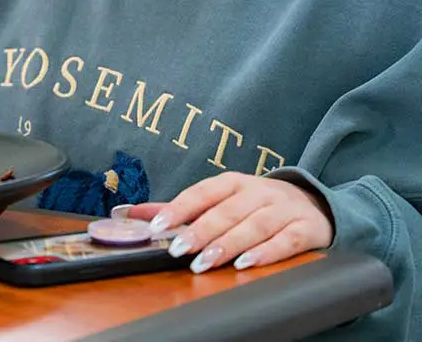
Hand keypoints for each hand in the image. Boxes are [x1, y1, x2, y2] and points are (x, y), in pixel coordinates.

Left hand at [128, 172, 333, 273]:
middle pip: (226, 210)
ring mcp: (283, 209)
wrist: (315, 205)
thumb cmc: (259, 205)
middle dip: (201, 230)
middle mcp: (258, 191)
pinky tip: (247, 265)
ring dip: (228, 243)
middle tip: (179, 249)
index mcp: (234, 182)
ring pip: (253, 225)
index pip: (202, 192)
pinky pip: (285, 241)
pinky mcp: (305, 229)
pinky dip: (266, 253)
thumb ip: (182, 209)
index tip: (158, 226)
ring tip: (205, 261)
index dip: (180, 208)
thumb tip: (133, 213)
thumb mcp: (224, 199)